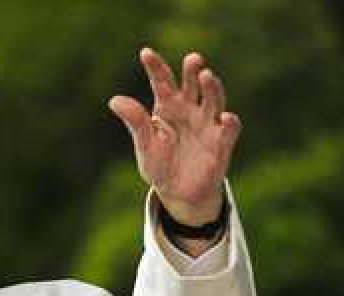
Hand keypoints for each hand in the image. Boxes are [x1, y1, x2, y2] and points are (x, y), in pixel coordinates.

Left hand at [109, 47, 240, 224]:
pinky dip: (229, 122)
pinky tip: (225, 117)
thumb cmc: (159, 165)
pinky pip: (229, 129)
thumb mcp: (145, 145)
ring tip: (206, 76)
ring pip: (214, 99)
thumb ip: (135, 122)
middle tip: (192, 59)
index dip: (155, 67)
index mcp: (168, 106)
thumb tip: (114, 100)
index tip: (145, 54)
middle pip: (193, 84)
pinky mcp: (221, 142)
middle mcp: (190, 109)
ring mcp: (207, 124)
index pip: (162, 82)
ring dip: (212, 88)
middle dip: (193, 70)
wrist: (178, 193)